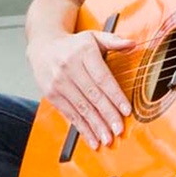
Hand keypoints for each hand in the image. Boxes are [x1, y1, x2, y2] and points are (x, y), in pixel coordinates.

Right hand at [28, 29, 133, 149]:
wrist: (43, 46)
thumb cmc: (73, 45)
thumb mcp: (93, 37)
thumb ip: (113, 41)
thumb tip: (132, 44)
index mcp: (84, 53)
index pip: (102, 78)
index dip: (115, 96)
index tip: (126, 110)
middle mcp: (70, 67)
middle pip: (93, 95)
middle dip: (107, 115)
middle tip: (119, 130)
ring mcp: (59, 82)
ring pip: (81, 108)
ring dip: (96, 126)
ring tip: (107, 139)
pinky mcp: (52, 95)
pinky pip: (70, 114)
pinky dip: (82, 129)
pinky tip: (92, 139)